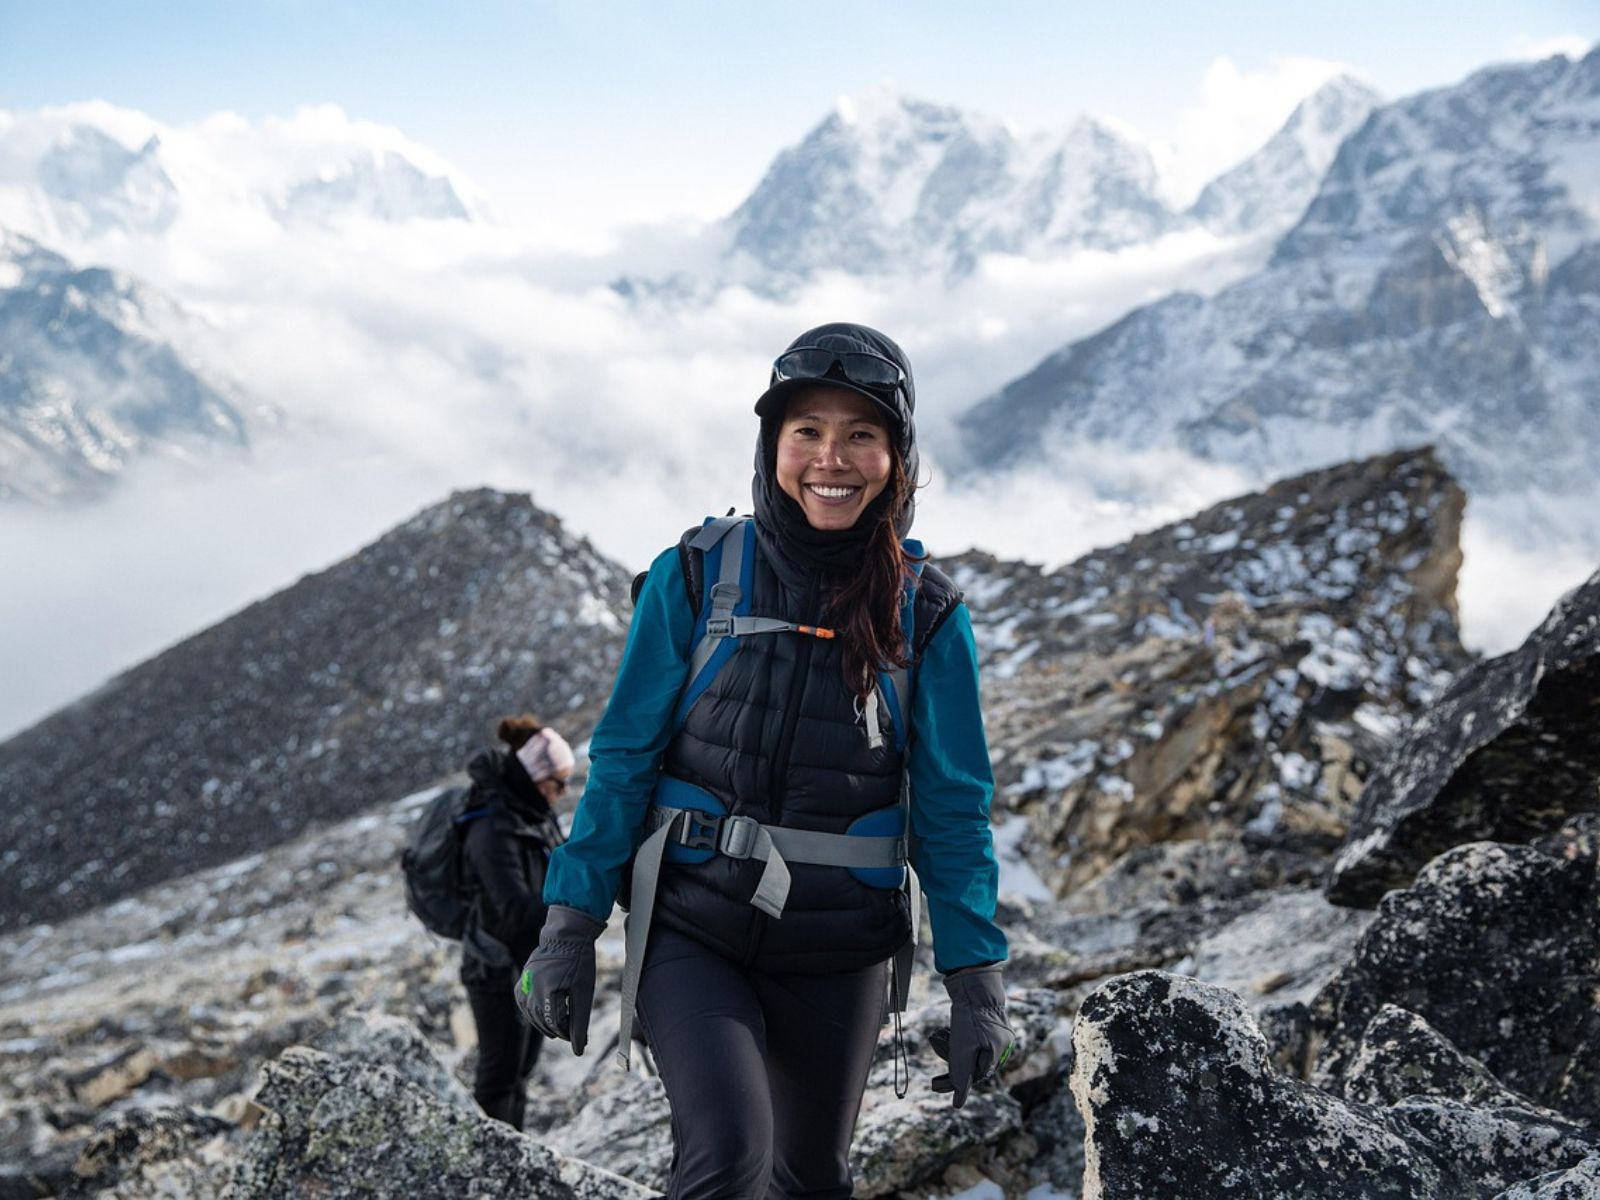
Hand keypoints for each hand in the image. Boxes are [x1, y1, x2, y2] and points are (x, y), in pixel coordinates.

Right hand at [514, 905, 604, 1054]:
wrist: (566, 936)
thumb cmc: (579, 962)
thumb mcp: (583, 992)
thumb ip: (579, 1022)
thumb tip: (579, 1050)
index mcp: (549, 990)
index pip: (556, 1024)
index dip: (569, 1034)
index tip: (579, 1037)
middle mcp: (532, 988)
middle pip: (542, 1022)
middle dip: (558, 1030)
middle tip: (571, 1034)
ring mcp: (524, 984)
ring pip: (531, 1015)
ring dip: (544, 1024)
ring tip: (559, 1027)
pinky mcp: (522, 981)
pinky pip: (524, 1004)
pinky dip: (533, 1013)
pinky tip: (544, 1015)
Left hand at [930, 964, 1014, 1107]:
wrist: (975, 984)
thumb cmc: (969, 1016)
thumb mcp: (961, 1048)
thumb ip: (961, 1074)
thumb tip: (958, 1103)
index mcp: (998, 1053)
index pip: (975, 1076)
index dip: (955, 1083)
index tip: (937, 1087)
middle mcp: (1002, 1046)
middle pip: (974, 1065)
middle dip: (952, 1066)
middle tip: (934, 1080)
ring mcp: (998, 1034)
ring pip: (972, 1052)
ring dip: (954, 1051)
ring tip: (939, 1040)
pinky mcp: (991, 1023)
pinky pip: (974, 1040)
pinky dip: (960, 1040)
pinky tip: (946, 1033)